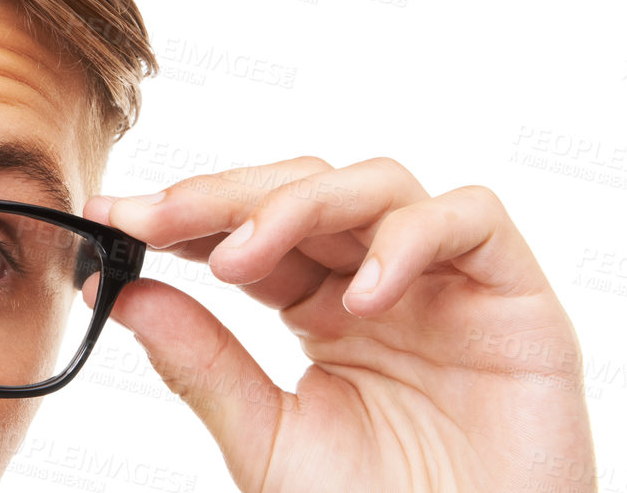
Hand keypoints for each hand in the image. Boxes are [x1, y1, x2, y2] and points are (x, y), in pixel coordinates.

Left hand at [83, 157, 595, 491]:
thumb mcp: (270, 442)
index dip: (184, 215)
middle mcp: (383, 277)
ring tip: (240, 257)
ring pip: (379, 183)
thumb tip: (123, 293)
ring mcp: (450, 280)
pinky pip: (472, 218)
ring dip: (302, 204)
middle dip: (224, 195)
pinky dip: (411, 238)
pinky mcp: (516, 292)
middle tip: (154, 218)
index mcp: (322, 307)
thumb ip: (203, 366)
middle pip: (306, 188)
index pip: (251, 230)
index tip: (109, 219)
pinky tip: (363, 296)